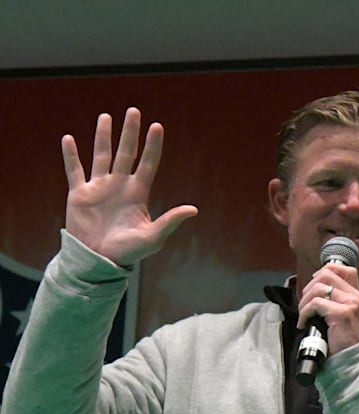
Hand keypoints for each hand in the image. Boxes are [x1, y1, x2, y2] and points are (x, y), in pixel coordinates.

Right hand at [63, 107, 196, 266]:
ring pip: (101, 156)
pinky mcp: (78, 194)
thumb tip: (193, 210)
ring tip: (105, 117)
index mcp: (138, 193)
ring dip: (103, 136)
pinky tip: (68, 139)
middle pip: (126, 153)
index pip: (148, 163)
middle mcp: (119, 185)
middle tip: (134, 111)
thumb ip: (170, 221)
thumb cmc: (128, 252)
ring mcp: (99, 188)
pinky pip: (74, 170)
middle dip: (130, 132)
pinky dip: (71, 155)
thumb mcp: (153, 237)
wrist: (98, 260)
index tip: (157, 126)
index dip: (153, 145)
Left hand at [297, 263, 358, 355]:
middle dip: (309, 287)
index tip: (315, 283)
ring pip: (318, 288)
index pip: (345, 270)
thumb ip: (337, 300)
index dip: (326, 271)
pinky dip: (304, 313)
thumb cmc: (342, 341)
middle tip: (305, 304)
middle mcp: (357, 297)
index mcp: (358, 296)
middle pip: (327, 274)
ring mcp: (350, 304)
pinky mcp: (341, 314)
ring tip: (304, 315)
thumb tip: (315, 287)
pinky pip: (315, 304)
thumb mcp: (345, 316)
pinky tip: (304, 323)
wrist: (349, 361)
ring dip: (304, 301)